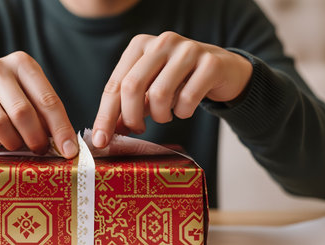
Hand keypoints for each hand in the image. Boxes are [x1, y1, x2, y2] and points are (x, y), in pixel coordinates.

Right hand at [0, 51, 77, 157]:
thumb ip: (48, 117)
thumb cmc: (10, 99)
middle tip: (40, 150)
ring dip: (13, 142)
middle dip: (35, 138)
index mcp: (22, 63)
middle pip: (22, 112)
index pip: (47, 99)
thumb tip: (68, 147)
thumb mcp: (31, 98)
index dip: (60, 128)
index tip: (68, 151)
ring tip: (17, 146)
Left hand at [92, 32, 252, 147]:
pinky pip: (187, 99)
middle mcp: (162, 42)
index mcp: (140, 45)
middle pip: (132, 86)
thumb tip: (105, 133)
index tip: (101, 140)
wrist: (223, 70)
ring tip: (165, 116)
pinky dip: (183, 112)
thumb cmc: (179, 81)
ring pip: (159, 94)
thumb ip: (128, 106)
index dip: (105, 115)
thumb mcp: (150, 89)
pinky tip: (184, 109)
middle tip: (138, 129)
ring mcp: (188, 50)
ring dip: (160, 115)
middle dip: (130, 117)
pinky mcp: (210, 63)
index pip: (115, 84)